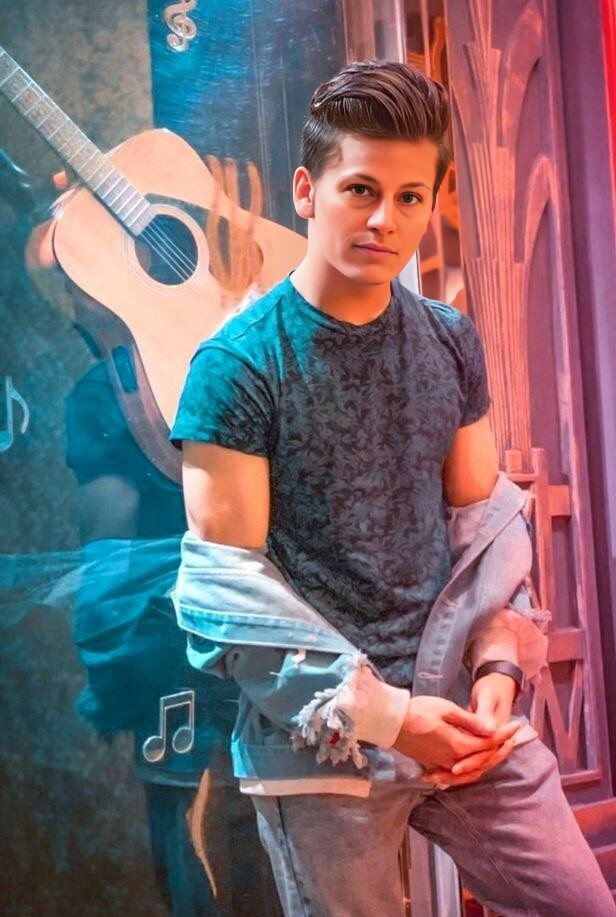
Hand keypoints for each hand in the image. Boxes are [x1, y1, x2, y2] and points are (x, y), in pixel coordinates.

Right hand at [421, 672, 518, 788]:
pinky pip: (461, 774)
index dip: (505, 734)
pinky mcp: (435, 765)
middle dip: (501, 748)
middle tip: (513, 736)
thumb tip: (493, 729)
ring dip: (489, 760)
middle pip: (484, 759)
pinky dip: (473, 770)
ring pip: (474, 769)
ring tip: (500, 750)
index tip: (517, 724)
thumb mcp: (446, 709)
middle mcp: (454, 760)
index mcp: (459, 745)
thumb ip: (470, 722)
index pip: (489, 743)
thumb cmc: (418, 710)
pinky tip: (475, 765)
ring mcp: (444, 765)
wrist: (391, 723)